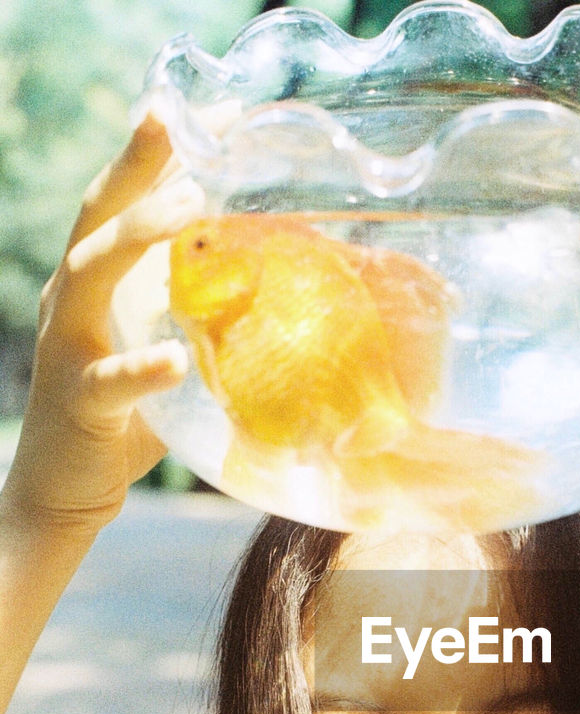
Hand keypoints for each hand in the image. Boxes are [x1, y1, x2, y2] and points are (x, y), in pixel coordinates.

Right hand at [2, 111, 202, 536]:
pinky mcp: (78, 402)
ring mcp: (66, 347)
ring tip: (189, 209)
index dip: (153, 157)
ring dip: (137, 235)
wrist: (66, 491)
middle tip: (176, 124)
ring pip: (89, 271)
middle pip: (94, 215)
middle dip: (134, 165)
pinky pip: (110, 381)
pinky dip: (142, 367)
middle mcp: (69, 302)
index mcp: (91, 286)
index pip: (118, 205)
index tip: (200, 114)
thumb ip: (200, 320)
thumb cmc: (121, 420)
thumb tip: (269, 292)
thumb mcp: (161, 352)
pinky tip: (175, 360)